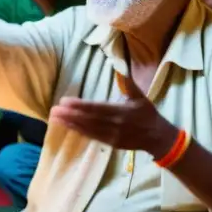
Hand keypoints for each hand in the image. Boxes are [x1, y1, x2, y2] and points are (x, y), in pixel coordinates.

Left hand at [49, 73, 176, 157]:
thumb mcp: (140, 97)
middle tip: (54, 110)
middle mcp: (115, 124)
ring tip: (56, 119)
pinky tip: (69, 127)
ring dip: (71, 124)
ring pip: (88, 129)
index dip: (79, 106)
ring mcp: (112, 136)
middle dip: (70, 115)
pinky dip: (80, 132)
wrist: (157, 137)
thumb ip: (129, 84)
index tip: (65, 101)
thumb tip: (120, 68)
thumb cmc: (148, 115)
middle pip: (88, 119)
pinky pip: (92, 137)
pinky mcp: (111, 144)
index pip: (96, 108)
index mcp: (121, 111)